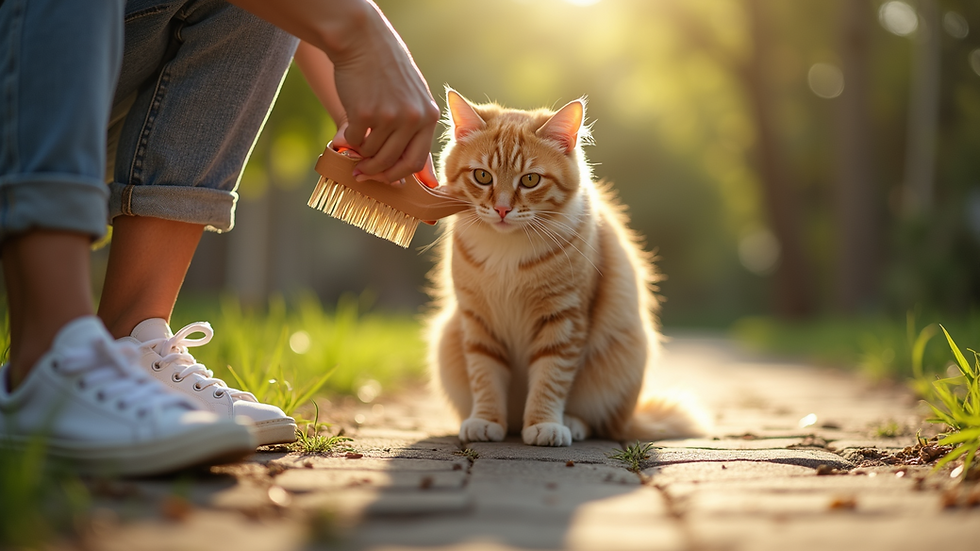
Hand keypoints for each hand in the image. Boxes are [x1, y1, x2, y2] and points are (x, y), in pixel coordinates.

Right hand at [328, 4, 438, 183]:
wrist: (361, 40)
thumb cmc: (387, 70)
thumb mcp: (413, 97)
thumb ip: (416, 131)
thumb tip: (422, 176)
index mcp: (428, 116)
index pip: (416, 160)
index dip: (398, 175)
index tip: (386, 180)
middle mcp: (412, 118)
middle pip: (392, 161)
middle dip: (375, 171)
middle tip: (360, 172)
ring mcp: (388, 116)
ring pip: (371, 153)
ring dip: (361, 153)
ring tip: (355, 144)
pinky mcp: (364, 113)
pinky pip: (354, 140)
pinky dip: (349, 138)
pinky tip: (349, 126)